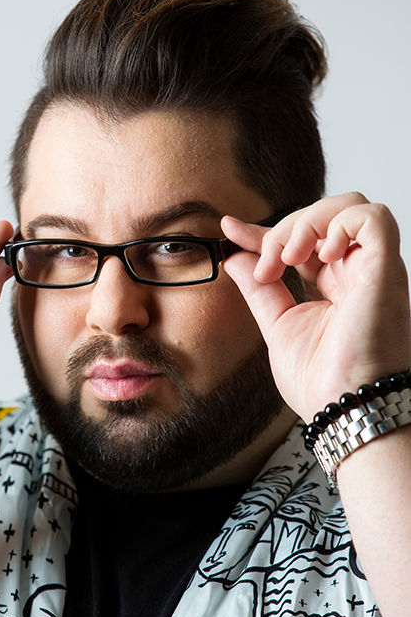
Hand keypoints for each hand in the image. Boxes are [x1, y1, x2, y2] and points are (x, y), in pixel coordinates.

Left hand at [221, 193, 410, 421]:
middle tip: (264, 266)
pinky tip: (318, 254)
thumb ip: (259, 290)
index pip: (302, 241)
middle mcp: (359, 272)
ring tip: (289, 257)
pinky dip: (339, 223)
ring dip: (308, 221)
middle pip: (325, 216)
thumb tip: (233, 257)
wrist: (343, 410)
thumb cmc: (321, 382)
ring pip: (350, 206)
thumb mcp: (278, 326)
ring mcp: (375, 269)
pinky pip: (373, 218)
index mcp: (338, 285)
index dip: (266, 231)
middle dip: (283, 228)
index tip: (229, 230)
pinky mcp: (386, 270)